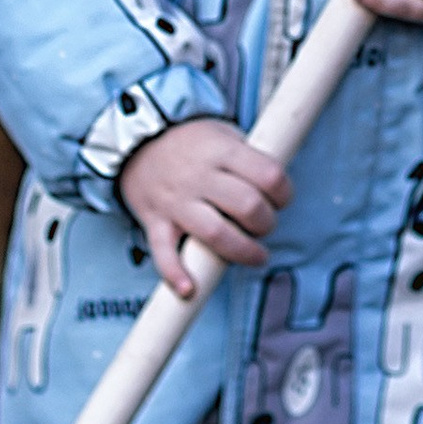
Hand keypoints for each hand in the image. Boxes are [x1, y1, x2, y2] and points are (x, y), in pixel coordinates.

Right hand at [119, 116, 293, 298]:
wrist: (138, 144)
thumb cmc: (193, 145)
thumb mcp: (224, 135)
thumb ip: (250, 159)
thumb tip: (281, 189)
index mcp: (221, 151)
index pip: (269, 175)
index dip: (284, 193)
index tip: (281, 199)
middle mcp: (199, 176)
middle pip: (247, 206)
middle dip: (266, 223)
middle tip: (264, 224)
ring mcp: (176, 201)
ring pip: (215, 233)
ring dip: (242, 251)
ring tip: (255, 255)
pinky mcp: (157, 222)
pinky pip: (164, 253)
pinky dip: (175, 273)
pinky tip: (190, 288)